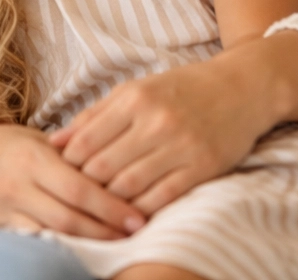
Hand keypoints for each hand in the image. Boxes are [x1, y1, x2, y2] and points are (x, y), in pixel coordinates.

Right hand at [0, 114, 144, 238]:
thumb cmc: (7, 144)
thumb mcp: (38, 139)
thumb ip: (73, 152)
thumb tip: (118, 164)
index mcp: (31, 158)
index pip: (78, 188)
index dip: (111, 207)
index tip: (138, 217)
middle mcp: (17, 186)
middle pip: (69, 218)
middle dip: (106, 231)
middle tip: (137, 235)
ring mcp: (6, 211)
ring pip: (53, 235)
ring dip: (89, 244)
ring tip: (117, 245)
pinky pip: (35, 242)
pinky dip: (62, 248)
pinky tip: (84, 250)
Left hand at [49, 56, 274, 215]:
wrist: (242, 87)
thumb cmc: (181, 88)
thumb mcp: (134, 90)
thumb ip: (94, 115)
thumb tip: (55, 141)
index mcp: (134, 99)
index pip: (86, 141)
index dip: (69, 163)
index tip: (63, 173)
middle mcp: (157, 121)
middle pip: (104, 166)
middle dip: (86, 185)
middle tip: (79, 195)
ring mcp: (182, 145)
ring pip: (130, 185)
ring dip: (111, 201)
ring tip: (102, 205)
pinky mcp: (204, 166)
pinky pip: (164, 196)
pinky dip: (142, 208)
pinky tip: (132, 211)